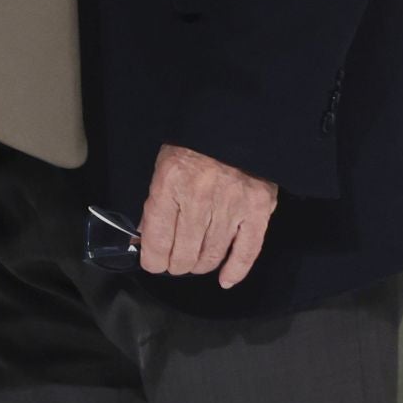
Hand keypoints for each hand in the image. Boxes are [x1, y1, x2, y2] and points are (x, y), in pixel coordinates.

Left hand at [137, 144, 277, 288]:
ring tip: (195, 261)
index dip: (153, 259)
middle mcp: (200, 198)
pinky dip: (235, 270)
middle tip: (176, 261)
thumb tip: (145, 239)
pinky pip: (246, 251)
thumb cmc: (193, 146)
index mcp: (171, 183)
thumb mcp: (164, 167)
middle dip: (176, 264)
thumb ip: (156, 204)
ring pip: (211, 256)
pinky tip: (225, 279)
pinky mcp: (257, 211)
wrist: (233, 123)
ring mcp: (231, 206)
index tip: (154, 262)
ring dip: (200, 265)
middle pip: (184, 254)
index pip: (157, 239)